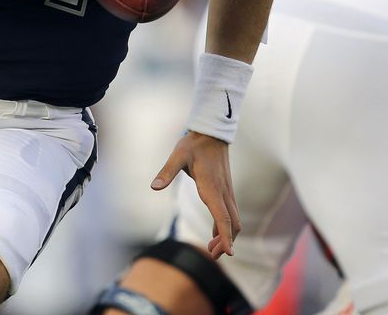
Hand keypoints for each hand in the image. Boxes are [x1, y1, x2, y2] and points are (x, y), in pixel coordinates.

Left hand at [150, 131, 240, 258]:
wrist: (212, 133)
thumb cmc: (194, 144)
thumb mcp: (177, 156)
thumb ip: (166, 172)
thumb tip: (153, 187)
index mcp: (212, 188)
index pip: (223, 218)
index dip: (225, 237)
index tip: (229, 254)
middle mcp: (223, 192)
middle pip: (233, 224)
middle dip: (226, 242)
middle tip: (211, 255)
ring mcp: (227, 192)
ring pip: (234, 220)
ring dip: (226, 236)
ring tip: (211, 249)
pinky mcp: (226, 190)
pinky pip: (230, 213)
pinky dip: (225, 227)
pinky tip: (215, 234)